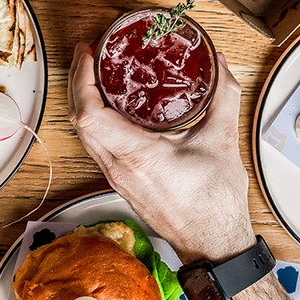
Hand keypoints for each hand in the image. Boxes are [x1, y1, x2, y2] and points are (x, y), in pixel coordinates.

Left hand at [67, 42, 253, 262]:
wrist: (212, 244)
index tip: (87, 55)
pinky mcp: (120, 181)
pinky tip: (109, 106)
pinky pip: (95, 145)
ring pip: (83, 134)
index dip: (81, 79)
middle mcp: (118, 167)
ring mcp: (115, 176)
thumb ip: (223, 98)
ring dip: (82, 101)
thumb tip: (221, 66)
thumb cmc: (215, 204)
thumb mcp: (222, 142)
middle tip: (87, 54)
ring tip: (93, 74)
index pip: (89, 114)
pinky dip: (94, 119)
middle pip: (78, 120)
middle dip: (76, 82)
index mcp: (137, 156)